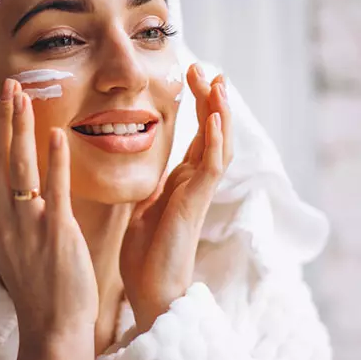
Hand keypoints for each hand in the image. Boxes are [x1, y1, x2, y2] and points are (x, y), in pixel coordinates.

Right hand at [0, 79, 97, 359]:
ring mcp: (28, 225)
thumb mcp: (9, 243)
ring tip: (24, 96)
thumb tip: (9, 178)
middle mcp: (2, 220)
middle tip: (8, 84)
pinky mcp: (56, 233)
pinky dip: (55, 161)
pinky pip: (54, 190)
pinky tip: (59, 135)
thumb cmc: (36, 281)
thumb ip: (6, 210)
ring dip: (20, 128)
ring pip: (18, 167)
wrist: (52, 323)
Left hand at [120, 64, 232, 331]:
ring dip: (220, 113)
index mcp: (183, 181)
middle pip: (213, 132)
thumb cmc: (145, 253)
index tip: (193, 76)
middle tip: (206, 69)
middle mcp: (195, 182)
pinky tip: (214, 118)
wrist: (150, 290)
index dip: (200, 105)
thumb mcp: (142, 205)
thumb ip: (149, 182)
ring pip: (220, 144)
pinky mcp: (196, 203)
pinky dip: (214, 141)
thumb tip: (140, 162)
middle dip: (211, 100)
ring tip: (218, 82)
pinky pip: (211, 167)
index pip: (198, 135)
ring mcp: (199, 192)